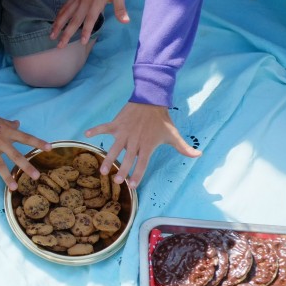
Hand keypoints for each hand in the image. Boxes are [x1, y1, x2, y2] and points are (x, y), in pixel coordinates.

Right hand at [0, 107, 50, 189]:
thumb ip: (10, 124)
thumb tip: (18, 123)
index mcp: (7, 132)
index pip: (26, 138)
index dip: (38, 143)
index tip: (50, 148)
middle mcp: (1, 141)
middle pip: (16, 155)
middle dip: (26, 166)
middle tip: (36, 177)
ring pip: (0, 164)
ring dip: (7, 176)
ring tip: (14, 188)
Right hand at [50, 0, 128, 47]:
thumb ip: (120, 8)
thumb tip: (126, 21)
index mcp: (96, 2)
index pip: (90, 19)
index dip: (86, 30)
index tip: (81, 42)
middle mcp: (85, 2)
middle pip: (74, 20)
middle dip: (66, 33)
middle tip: (60, 46)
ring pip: (66, 14)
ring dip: (58, 25)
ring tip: (51, 36)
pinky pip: (65, 7)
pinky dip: (59, 15)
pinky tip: (55, 22)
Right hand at [85, 102, 201, 186]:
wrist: (151, 99)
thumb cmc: (162, 120)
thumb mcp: (173, 134)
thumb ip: (184, 148)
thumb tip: (199, 155)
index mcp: (147, 145)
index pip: (143, 163)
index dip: (138, 174)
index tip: (133, 185)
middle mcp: (135, 141)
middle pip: (127, 159)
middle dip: (122, 171)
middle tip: (116, 181)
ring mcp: (124, 132)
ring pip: (114, 148)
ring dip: (108, 159)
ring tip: (102, 170)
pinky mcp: (117, 123)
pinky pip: (104, 127)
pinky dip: (95, 130)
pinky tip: (86, 135)